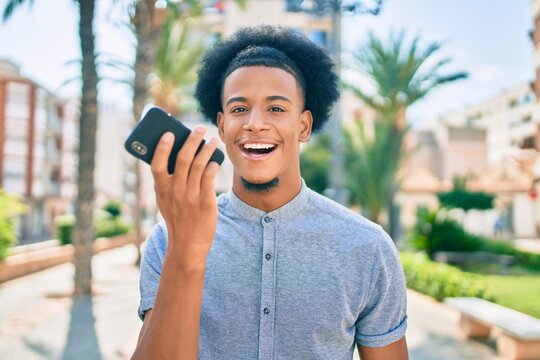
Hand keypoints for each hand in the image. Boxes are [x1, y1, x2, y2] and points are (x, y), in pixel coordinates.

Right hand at [151, 126, 220, 270]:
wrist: (188, 245)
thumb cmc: (177, 218)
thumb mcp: (166, 201)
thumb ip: (169, 181)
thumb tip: (179, 155)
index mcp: (161, 189)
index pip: (157, 164)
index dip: (162, 147)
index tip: (169, 133)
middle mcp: (174, 191)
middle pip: (182, 159)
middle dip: (192, 140)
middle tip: (199, 128)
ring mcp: (190, 196)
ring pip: (198, 165)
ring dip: (206, 149)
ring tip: (213, 139)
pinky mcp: (205, 202)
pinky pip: (209, 177)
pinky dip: (212, 165)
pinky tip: (216, 160)